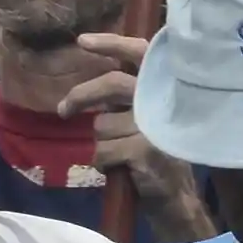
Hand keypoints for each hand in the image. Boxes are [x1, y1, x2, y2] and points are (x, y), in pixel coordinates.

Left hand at [64, 31, 209, 234]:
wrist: (178, 200)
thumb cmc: (162, 158)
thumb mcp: (153, 121)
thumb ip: (132, 101)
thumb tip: (90, 92)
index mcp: (164, 90)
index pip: (141, 55)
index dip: (113, 44)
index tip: (83, 42)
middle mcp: (163, 102)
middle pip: (112, 84)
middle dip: (81, 96)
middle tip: (63, 111)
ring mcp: (154, 126)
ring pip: (102, 125)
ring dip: (102, 143)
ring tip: (121, 156)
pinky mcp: (144, 150)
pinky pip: (102, 151)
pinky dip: (103, 163)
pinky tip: (121, 169)